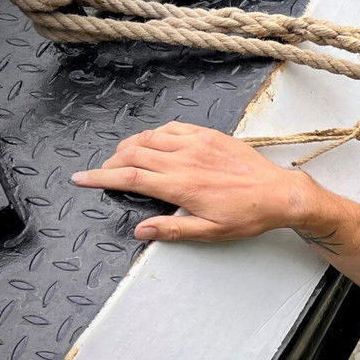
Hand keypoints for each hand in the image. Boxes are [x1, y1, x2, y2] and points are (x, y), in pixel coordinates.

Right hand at [71, 121, 314, 241]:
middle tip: (102, 173)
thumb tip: (140, 231)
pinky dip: (155, 133)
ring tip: (122, 158)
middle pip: (133, 153)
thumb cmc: (248, 215)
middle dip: (111, 162)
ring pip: (150, 137)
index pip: (130, 177)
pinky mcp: (210, 135)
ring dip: (130, 146)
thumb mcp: (211, 232)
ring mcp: (197, 143)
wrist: (280, 193)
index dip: (100, 177)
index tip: (80, 178)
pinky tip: (153, 141)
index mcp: (181, 185)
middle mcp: (185, 159)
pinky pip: (173, 128)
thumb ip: (173, 229)